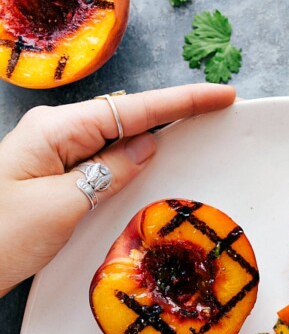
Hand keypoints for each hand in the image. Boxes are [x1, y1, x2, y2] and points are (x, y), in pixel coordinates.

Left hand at [0, 83, 235, 297]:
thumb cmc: (2, 237)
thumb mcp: (62, 206)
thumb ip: (109, 172)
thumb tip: (146, 146)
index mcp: (57, 130)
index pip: (132, 110)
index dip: (182, 102)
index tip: (221, 96)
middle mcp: (58, 134)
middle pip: (128, 115)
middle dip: (174, 109)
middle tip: (217, 110)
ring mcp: (57, 154)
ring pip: (118, 137)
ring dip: (156, 132)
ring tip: (196, 129)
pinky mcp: (58, 175)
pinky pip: (105, 159)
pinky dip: (133, 157)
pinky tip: (153, 157)